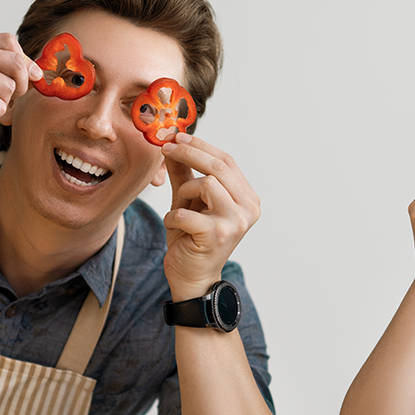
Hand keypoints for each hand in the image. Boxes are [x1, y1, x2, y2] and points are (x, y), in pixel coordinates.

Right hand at [0, 33, 41, 158]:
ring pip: (10, 88)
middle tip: (0, 100)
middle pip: (17, 62)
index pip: (9, 41)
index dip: (23, 62)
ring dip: (0, 106)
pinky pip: (0, 107)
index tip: (25, 80)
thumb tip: (38, 72)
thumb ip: (1, 70)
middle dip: (18, 87)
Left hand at [161, 132, 259, 300]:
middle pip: (219, 167)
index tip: (176, 137)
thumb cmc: (192, 239)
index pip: (226, 161)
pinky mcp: (217, 236)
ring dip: (184, 192)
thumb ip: (183, 173)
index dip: (200, 146)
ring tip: (179, 207)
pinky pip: (188, 213)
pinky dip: (173, 217)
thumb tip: (171, 143)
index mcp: (247, 197)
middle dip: (189, 153)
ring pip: (207, 184)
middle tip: (166, 148)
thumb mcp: (187, 201)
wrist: (193, 278)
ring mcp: (236, 223)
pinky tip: (174, 226)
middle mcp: (248, 209)